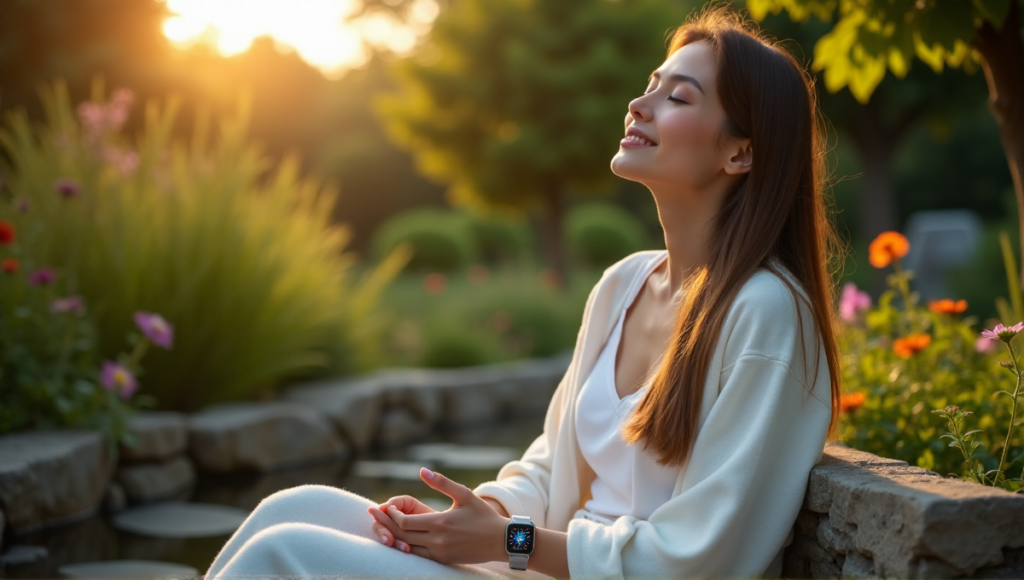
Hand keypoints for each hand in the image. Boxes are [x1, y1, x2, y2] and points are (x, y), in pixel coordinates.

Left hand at [368, 467, 509, 564]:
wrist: (501, 540)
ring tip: (381, 528)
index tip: (388, 507)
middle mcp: (437, 541)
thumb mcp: (464, 494)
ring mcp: (439, 553)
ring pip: (408, 548)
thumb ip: (441, 483)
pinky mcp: (443, 560)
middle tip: (374, 515)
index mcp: (440, 523)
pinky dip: (407, 548)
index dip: (392, 516)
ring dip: (393, 538)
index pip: (405, 523)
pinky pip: (418, 557)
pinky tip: (399, 540)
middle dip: (386, 525)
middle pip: (401, 536)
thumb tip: (421, 470)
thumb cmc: (483, 515)